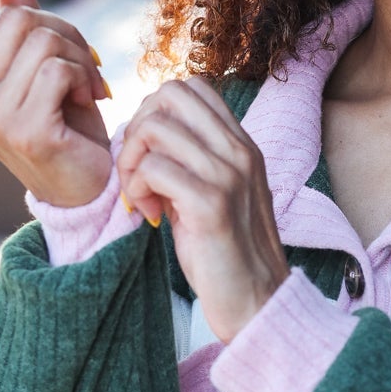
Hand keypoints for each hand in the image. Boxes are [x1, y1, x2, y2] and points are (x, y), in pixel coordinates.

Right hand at [0, 0, 112, 206]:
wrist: (90, 193)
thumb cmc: (70, 130)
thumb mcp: (43, 74)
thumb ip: (25, 30)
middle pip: (15, 20)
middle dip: (64, 29)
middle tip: (88, 59)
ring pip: (41, 42)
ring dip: (80, 56)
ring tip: (91, 84)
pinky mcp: (26, 131)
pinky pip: (58, 70)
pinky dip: (85, 78)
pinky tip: (92, 100)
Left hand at [118, 77, 288, 342]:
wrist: (258, 303)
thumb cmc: (228, 256)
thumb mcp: (214, 196)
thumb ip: (190, 164)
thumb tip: (145, 141)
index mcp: (242, 146)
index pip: (192, 87)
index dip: (156, 111)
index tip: (151, 155)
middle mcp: (240, 152)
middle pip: (169, 95)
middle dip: (138, 127)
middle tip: (138, 172)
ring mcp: (228, 175)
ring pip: (155, 129)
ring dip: (132, 162)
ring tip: (143, 197)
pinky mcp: (211, 205)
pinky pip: (153, 169)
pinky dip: (139, 190)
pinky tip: (151, 217)